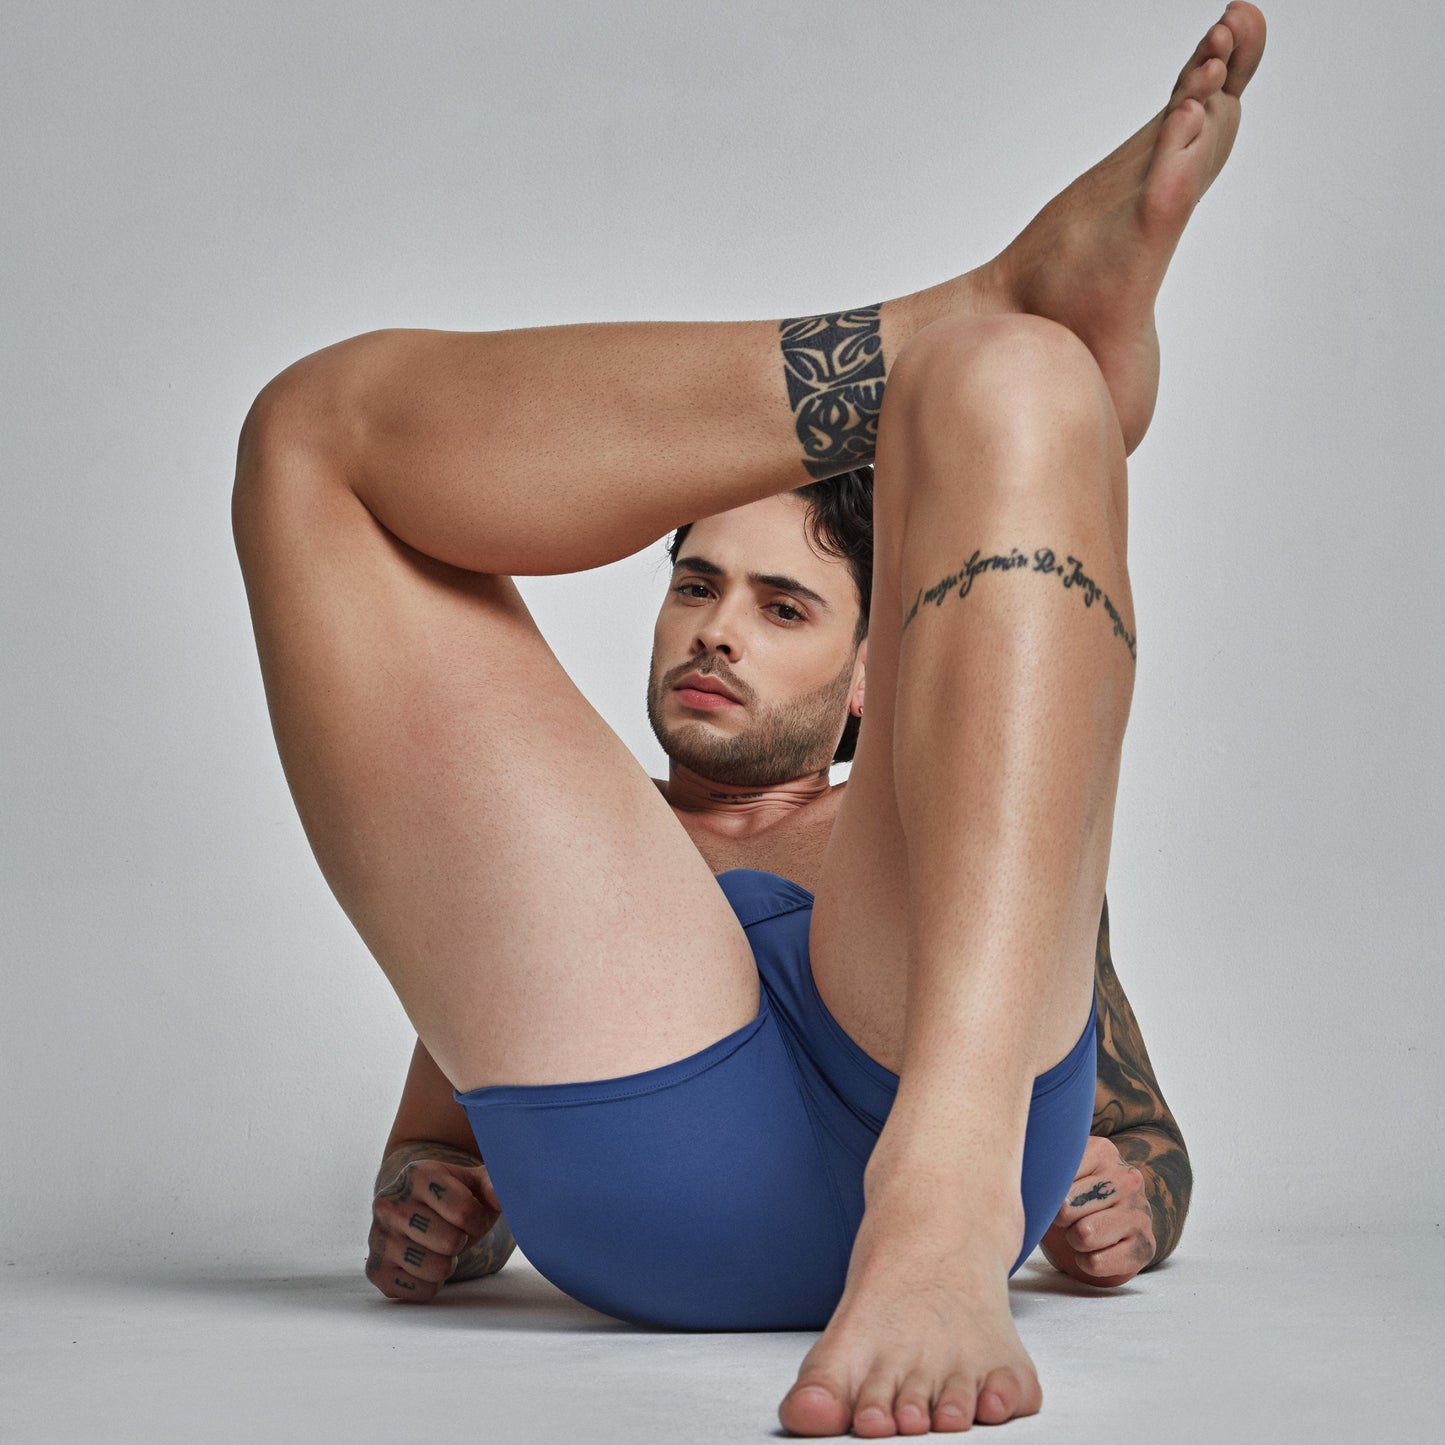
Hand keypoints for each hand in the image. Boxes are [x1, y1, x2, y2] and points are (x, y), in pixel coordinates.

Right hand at [366, 1151, 503, 1301]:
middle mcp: (389, 1203)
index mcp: (417, 1174)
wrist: (420, 1212)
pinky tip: (424, 1265)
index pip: (465, 1211)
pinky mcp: (375, 1270)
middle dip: (461, 1242)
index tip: (472, 1215)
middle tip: (454, 1234)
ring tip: (440, 1249)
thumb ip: (494, 1184)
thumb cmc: (455, 1198)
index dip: (478, 1219)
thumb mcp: (475, 1183)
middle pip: (450, 1242)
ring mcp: (378, 1237)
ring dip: (448, 1264)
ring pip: (434, 1269)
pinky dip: (431, 1284)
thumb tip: (500, 1197)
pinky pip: (419, 1291)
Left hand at [1039, 1135, 1154, 1286]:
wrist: (1101, 1229)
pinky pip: (1096, 1262)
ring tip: (1080, 1232)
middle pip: (1066, 1209)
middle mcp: (1127, 1178)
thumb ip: (1038, 1167)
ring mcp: (1140, 1212)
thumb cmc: (1069, 1197)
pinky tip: (1092, 1251)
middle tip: (1067, 1218)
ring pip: (1084, 1235)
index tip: (1052, 1193)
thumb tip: (1021, 1180)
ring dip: (1073, 1241)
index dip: (1045, 1193)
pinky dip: (1085, 1262)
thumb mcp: (1055, 1174)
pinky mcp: (1146, 1247)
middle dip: (1059, 1219)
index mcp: (1102, 1152)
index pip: (1055, 1176)